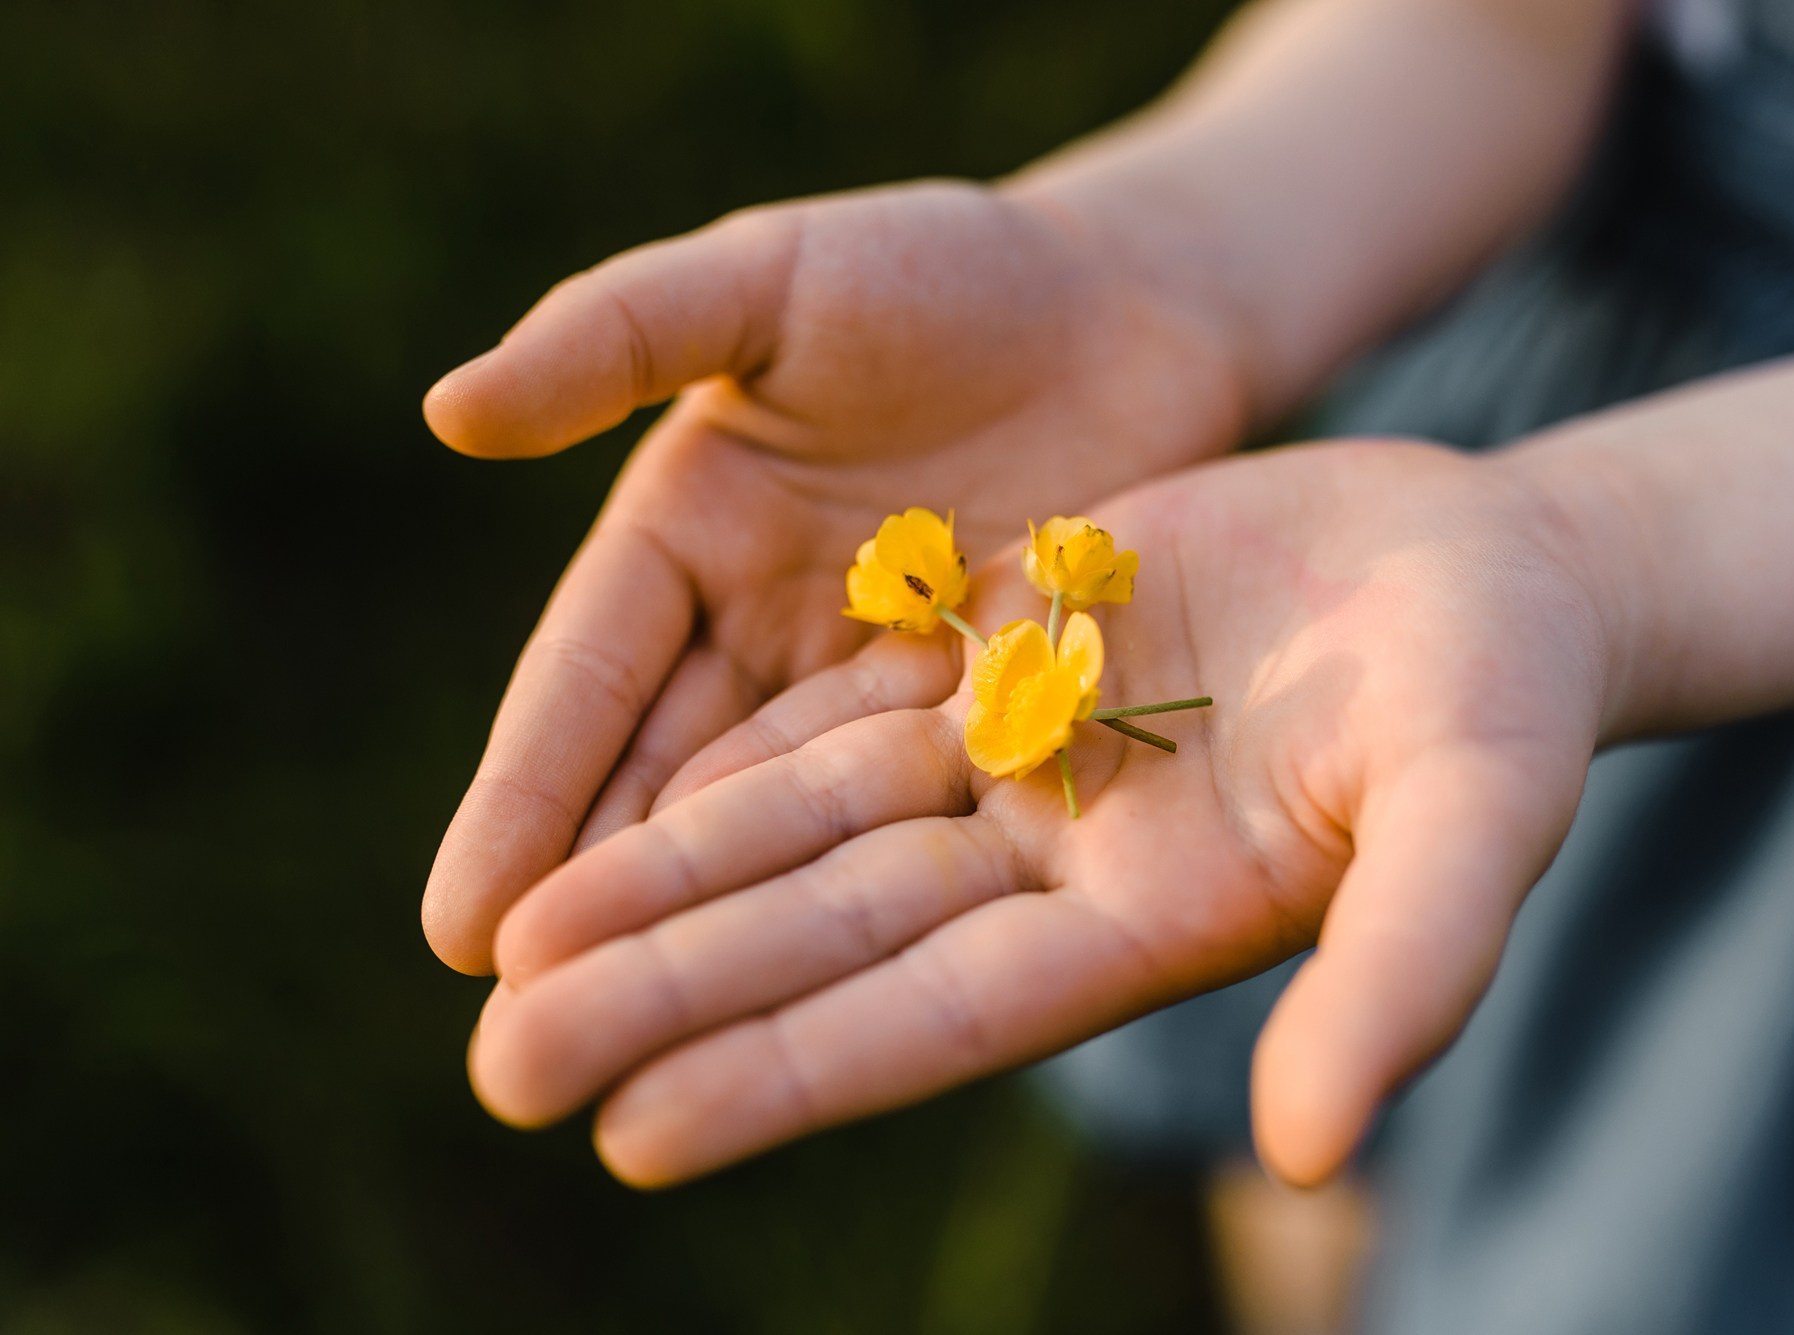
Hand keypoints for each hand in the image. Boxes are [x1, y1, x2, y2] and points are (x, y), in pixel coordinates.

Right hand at [421, 179, 1249, 972]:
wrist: (1130, 303)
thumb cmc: (941, 269)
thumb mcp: (771, 279)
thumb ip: (621, 334)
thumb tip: (446, 412)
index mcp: (684, 537)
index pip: (584, 686)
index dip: (525, 803)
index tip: (459, 929)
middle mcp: (762, 633)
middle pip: (664, 790)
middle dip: (598, 917)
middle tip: (519, 1052)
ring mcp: (875, 689)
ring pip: (781, 832)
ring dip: (721, 939)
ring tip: (651, 1057)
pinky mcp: (988, 719)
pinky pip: (914, 822)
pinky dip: (865, 902)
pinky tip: (830, 998)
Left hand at [466, 439, 1617, 1186]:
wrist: (1490, 566)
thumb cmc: (1509, 697)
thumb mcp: (1476, 818)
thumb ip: (1400, 976)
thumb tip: (1313, 1160)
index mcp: (1148, 924)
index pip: (935, 1017)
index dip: (788, 1071)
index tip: (632, 1135)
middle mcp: (1059, 859)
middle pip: (833, 935)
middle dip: (674, 993)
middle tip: (501, 1066)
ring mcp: (1027, 754)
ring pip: (814, 826)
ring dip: (669, 879)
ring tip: (513, 944)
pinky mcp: (1011, 647)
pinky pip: (849, 703)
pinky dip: (742, 751)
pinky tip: (622, 787)